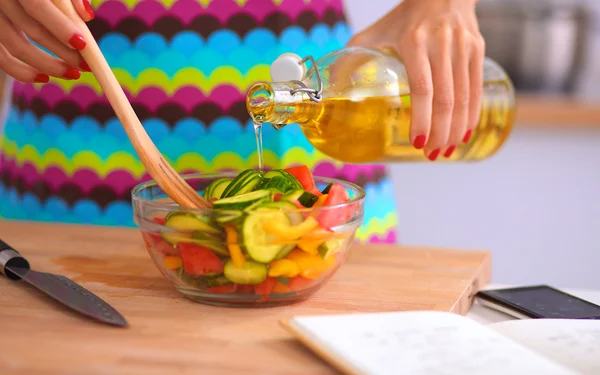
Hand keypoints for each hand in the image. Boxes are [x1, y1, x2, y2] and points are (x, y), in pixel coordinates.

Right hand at [0, 0, 94, 83]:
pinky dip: (22, 72)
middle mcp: (1, 0)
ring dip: (48, 66)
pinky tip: (44, 77)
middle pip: (32, 29)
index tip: (82, 44)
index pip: (37, 5)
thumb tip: (86, 16)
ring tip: (73, 73)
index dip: (60, 27)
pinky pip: (2, 59)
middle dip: (63, 51)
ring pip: (17, 48)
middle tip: (85, 65)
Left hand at [347, 0, 484, 159]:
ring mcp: (464, 47)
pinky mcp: (478, 50)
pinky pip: (476, 88)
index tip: (417, 142)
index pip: (422, 87)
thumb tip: (332, 92)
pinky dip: (472, 114)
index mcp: (415, 41)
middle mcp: (442, 44)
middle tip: (431, 154)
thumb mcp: (375, 31)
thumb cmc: (404, 17)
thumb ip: (352, 57)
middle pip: (446, 98)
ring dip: (456, 129)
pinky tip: (464, 132)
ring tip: (446, 150)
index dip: (422, 118)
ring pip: (465, 97)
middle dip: (440, 132)